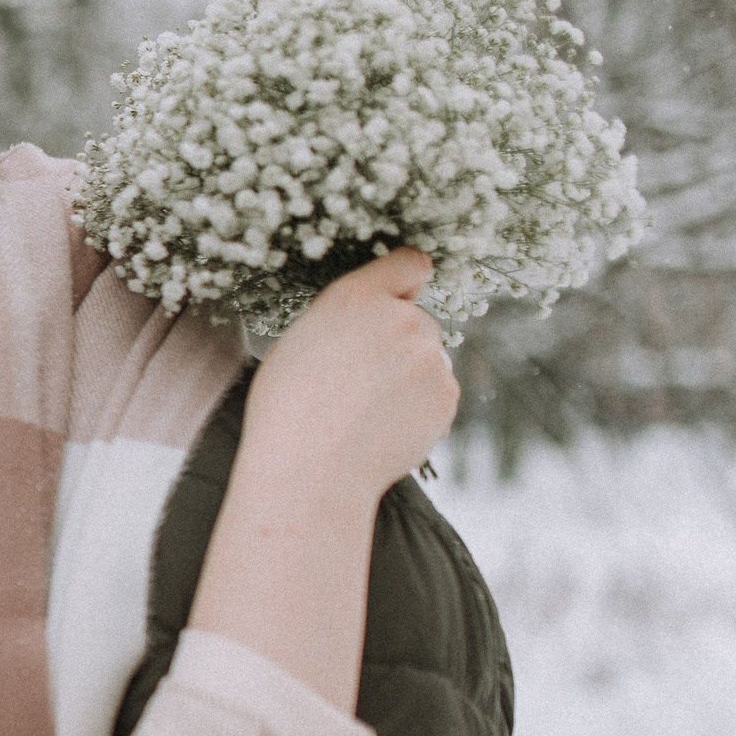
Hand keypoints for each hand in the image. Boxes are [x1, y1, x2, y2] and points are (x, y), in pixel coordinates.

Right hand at [248, 249, 460, 505]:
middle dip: (396, 342)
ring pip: (426, 358)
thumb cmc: (288, 409)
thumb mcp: (299, 341)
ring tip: (365, 410)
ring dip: (407, 375)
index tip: (398, 295)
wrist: (310, 472)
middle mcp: (402, 319)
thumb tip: (376, 322)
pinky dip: (417, 406)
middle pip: (415, 319)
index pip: (409, 263)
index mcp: (356, 297)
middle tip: (357, 379)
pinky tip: (382, 425)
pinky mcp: (447, 395)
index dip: (403, 281)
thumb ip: (347, 319)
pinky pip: (436, 391)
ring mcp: (430, 358)